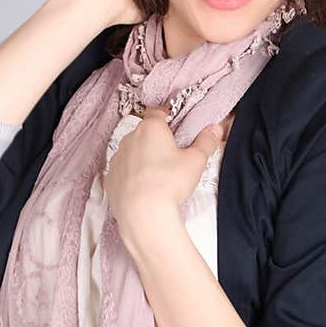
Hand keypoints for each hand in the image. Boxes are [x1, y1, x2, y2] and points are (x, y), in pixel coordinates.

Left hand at [104, 105, 226, 244]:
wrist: (142, 213)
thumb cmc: (169, 183)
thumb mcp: (196, 161)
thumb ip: (206, 142)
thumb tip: (215, 130)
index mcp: (151, 129)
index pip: (157, 112)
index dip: (166, 116)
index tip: (173, 125)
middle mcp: (130, 139)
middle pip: (144, 133)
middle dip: (156, 141)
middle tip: (171, 156)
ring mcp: (117, 159)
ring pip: (131, 153)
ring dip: (142, 159)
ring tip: (157, 176)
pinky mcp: (110, 179)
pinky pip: (122, 172)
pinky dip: (131, 177)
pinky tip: (143, 189)